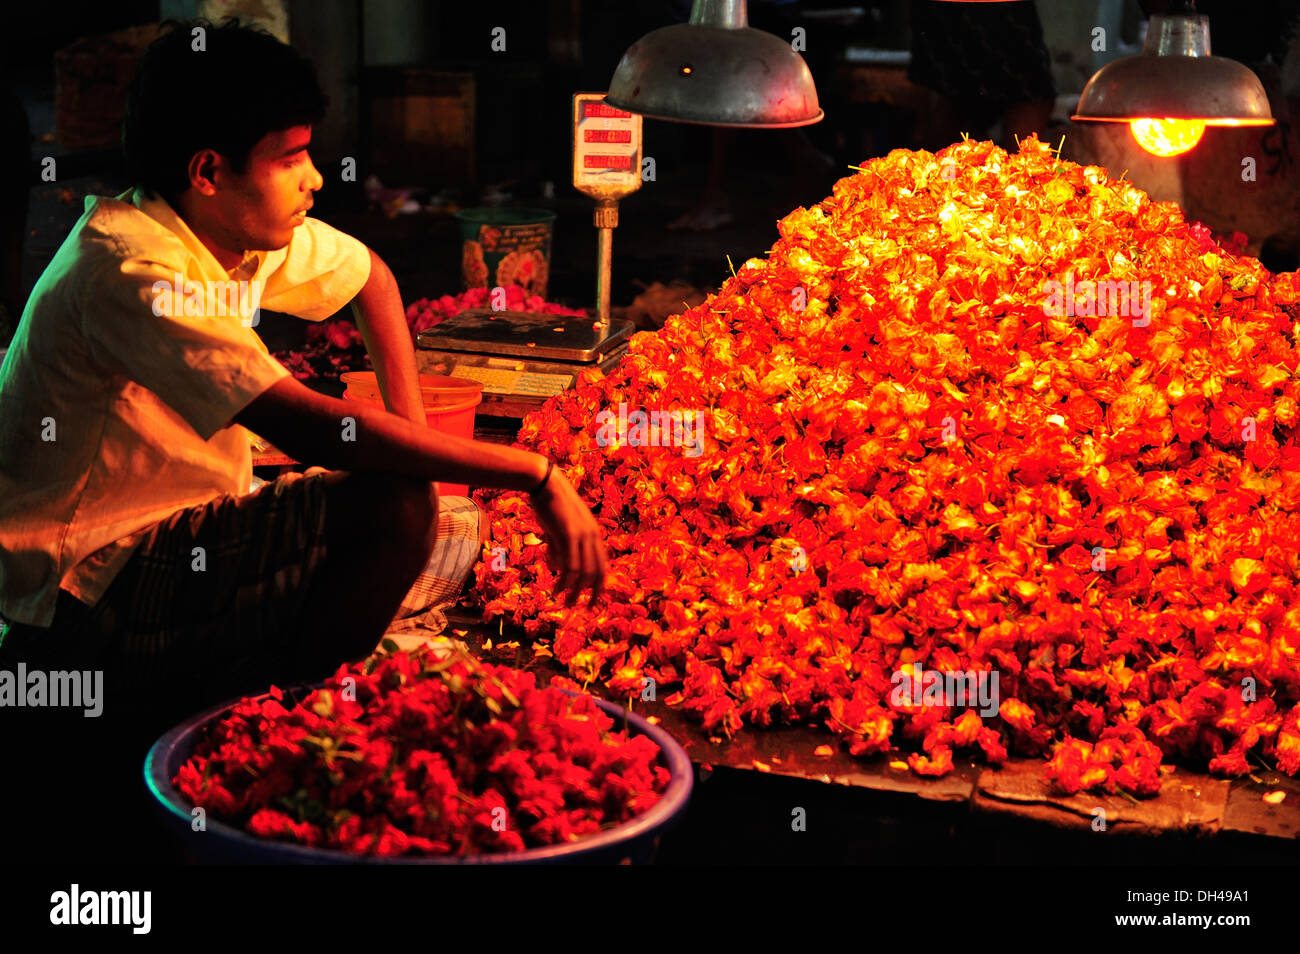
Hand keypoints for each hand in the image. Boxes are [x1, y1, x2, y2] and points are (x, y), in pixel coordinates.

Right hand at [529, 464, 606, 605]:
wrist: (544, 483)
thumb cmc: (550, 505)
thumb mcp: (558, 529)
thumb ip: (560, 548)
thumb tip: (557, 567)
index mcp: (594, 534)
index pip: (602, 566)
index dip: (598, 586)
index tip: (592, 601)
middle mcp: (593, 535)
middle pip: (597, 572)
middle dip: (591, 594)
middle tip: (584, 610)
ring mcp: (582, 534)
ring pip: (583, 572)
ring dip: (574, 591)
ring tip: (565, 604)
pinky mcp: (569, 533)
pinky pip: (570, 563)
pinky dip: (564, 580)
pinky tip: (557, 589)